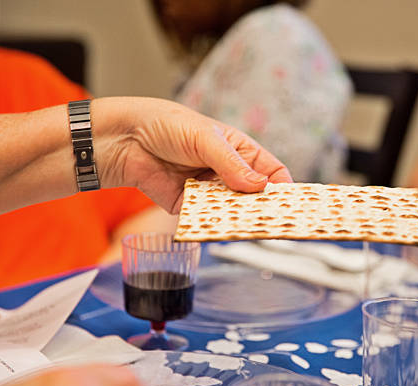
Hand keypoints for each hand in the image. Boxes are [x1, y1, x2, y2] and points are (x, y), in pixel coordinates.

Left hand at [93, 97, 292, 212]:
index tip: (291, 204)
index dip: (283, 188)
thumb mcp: (206, 139)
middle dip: (263, 208)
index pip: (272, 172)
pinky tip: (218, 227)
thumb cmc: (167, 126)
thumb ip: (232, 164)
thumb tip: (259, 187)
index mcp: (239, 151)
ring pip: (233, 211)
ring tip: (248, 226)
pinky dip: (213, 224)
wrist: (126, 140)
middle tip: (272, 220)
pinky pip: (206, 219)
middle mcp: (228, 173)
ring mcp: (209, 192)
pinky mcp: (189, 208)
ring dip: (239, 219)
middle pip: (255, 197)